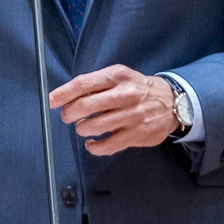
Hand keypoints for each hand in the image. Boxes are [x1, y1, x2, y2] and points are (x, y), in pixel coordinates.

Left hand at [50, 65, 177, 155]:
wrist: (172, 103)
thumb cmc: (137, 88)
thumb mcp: (119, 77)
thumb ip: (95, 84)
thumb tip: (64, 97)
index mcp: (117, 76)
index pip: (84, 84)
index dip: (63, 94)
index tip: (51, 101)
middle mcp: (125, 94)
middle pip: (86, 106)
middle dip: (69, 113)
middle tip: (68, 116)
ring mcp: (132, 116)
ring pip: (94, 126)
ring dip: (82, 129)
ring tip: (83, 127)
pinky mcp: (136, 135)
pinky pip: (107, 145)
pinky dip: (94, 147)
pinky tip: (92, 143)